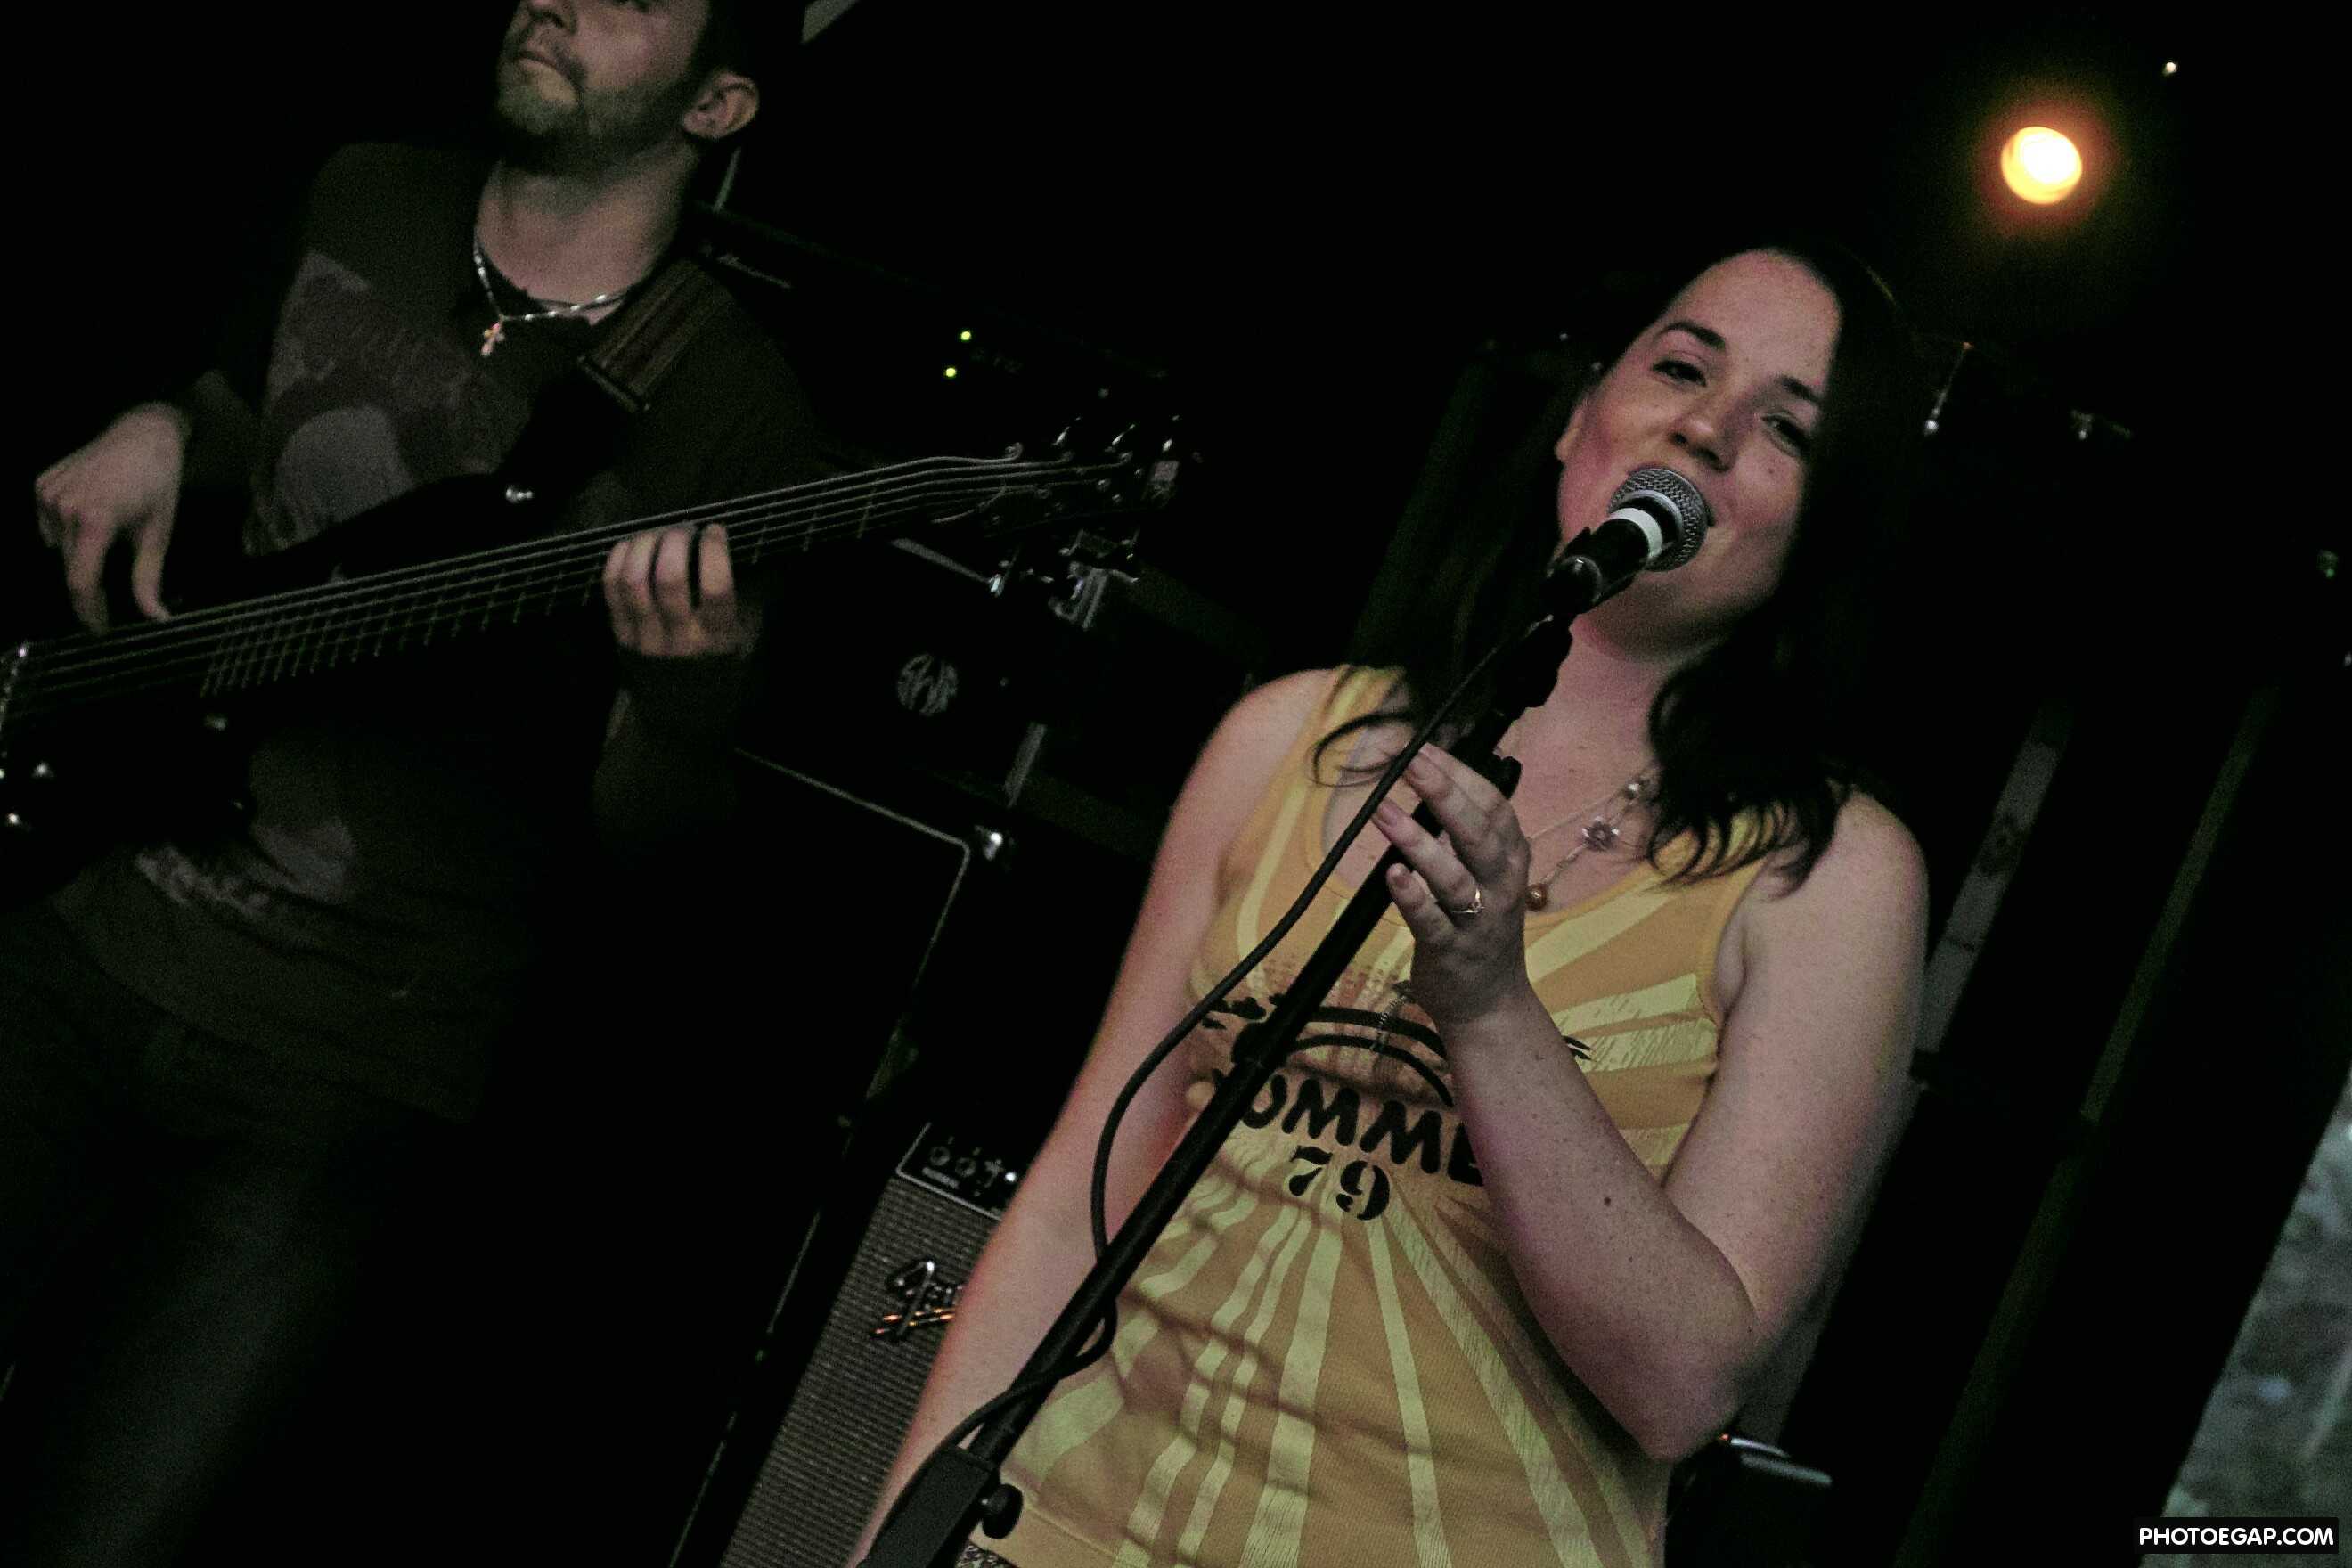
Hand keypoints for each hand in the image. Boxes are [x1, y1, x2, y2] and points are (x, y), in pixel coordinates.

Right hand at [35, 403, 189, 630]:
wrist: (144, 435)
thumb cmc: (158, 485)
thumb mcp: (159, 535)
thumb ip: (149, 580)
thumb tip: (157, 618)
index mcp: (96, 520)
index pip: (81, 580)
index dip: (89, 610)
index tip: (100, 629)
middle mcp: (64, 506)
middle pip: (71, 566)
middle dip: (90, 585)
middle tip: (111, 592)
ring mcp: (48, 493)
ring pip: (59, 547)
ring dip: (80, 554)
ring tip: (110, 534)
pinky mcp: (42, 484)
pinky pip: (49, 525)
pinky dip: (67, 531)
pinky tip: (91, 516)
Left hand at [602, 523, 751, 658]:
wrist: (684, 717)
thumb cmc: (722, 672)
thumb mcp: (747, 640)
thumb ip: (751, 600)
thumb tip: (751, 552)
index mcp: (718, 639)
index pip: (716, 587)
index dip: (714, 551)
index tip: (715, 530)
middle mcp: (680, 639)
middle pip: (669, 579)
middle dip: (676, 541)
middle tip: (684, 529)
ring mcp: (646, 639)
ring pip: (635, 580)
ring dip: (645, 545)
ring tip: (657, 534)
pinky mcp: (621, 637)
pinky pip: (612, 590)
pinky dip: (619, 559)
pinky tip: (632, 546)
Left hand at [1372, 745, 1536, 1029]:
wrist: (1489, 1002)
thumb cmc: (1480, 925)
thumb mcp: (1488, 875)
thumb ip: (1466, 832)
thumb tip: (1430, 775)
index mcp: (1510, 858)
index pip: (1493, 806)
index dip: (1460, 774)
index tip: (1424, 748)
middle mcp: (1500, 885)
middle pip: (1478, 832)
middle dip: (1443, 793)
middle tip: (1409, 762)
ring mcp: (1478, 920)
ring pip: (1453, 876)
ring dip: (1417, 842)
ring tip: (1383, 812)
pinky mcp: (1451, 950)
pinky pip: (1431, 921)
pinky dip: (1412, 897)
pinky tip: (1393, 874)